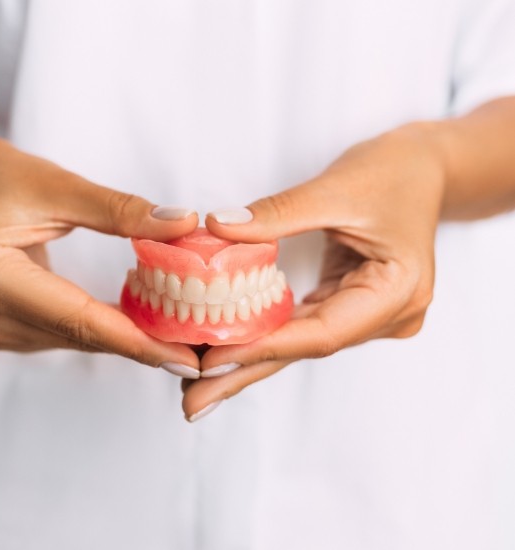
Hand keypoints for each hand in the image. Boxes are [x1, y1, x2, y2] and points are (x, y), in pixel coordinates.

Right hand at [0, 135, 199, 368]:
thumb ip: (120, 210)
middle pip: (76, 334)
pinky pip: (58, 334)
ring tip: (174, 336)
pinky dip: (96, 328)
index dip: (136, 340)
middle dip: (139, 344)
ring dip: (120, 337)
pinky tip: (132, 323)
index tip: (186, 357)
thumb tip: (183, 225)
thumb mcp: (57, 185)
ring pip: (70, 339)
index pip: (76, 318)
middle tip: (195, 352)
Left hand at [182, 124, 445, 419]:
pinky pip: (302, 325)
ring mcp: (371, 314)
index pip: (321, 332)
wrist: (423, 168)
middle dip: (245, 373)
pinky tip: (230, 347)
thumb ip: (277, 213)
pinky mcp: (352, 304)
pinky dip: (265, 335)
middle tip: (193, 403)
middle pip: (306, 349)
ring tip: (199, 383)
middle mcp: (388, 315)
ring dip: (249, 359)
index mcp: (397, 291)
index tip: (210, 360)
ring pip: (300, 342)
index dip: (263, 347)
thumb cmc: (393, 172)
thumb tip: (218, 228)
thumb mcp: (335, 188)